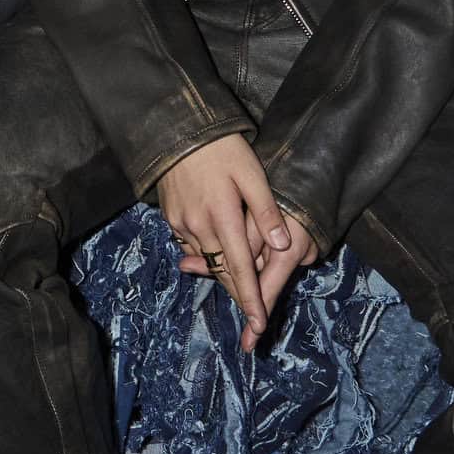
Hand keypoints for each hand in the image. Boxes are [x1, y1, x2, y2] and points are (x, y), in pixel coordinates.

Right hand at [157, 132, 317, 347]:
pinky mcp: (170, 217)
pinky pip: (190, 245)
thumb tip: (283, 246)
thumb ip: (266, 212)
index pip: (240, 268)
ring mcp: (181, 223)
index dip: (251, 298)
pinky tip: (217, 254)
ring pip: (206, 261)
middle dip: (238, 296)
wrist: (176, 130)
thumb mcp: (252, 174)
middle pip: (221, 272)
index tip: (259, 323)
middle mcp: (198, 226)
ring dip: (223, 276)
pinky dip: (206, 255)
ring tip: (241, 289)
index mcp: (222, 217)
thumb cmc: (222, 149)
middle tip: (254, 318)